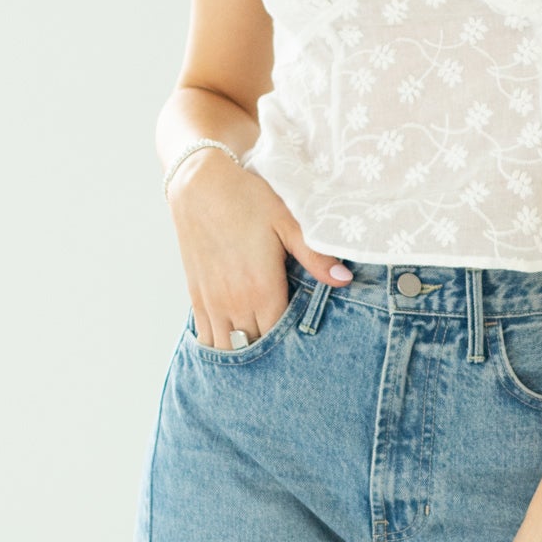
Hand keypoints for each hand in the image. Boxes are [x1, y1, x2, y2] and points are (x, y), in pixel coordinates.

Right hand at [168, 149, 350, 345]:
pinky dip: (219, 347)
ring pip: (228, 349)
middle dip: (272, 355)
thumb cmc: (248, 199)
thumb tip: (345, 279)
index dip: (295, 346)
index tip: (308, 346)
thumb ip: (315, 256)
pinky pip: (205, 336)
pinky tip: (233, 347)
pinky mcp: (196, 296)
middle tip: (290, 356)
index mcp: (261, 289)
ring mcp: (212, 302)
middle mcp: (234, 302)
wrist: (200, 184)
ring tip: (262, 357)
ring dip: (244, 354)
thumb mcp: (287, 223)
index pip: (281, 338)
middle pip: (256, 349)